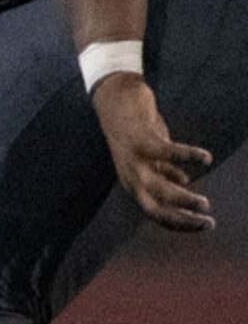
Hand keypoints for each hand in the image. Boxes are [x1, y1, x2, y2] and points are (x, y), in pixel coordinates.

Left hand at [91, 74, 213, 230]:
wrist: (114, 98)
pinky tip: (205, 158)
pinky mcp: (140, 138)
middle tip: (209, 223)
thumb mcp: (151, 155)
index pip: (155, 212)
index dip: (179, 222)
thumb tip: (184, 183)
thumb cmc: (136, 128)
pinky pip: (166, 151)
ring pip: (157, 188)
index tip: (202, 225)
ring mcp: (133, 158)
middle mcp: (130, 174)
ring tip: (205, 204)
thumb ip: (165, 170)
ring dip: (183, 199)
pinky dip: (186, 156)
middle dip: (182, 220)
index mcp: (134, 182)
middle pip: (154, 207)